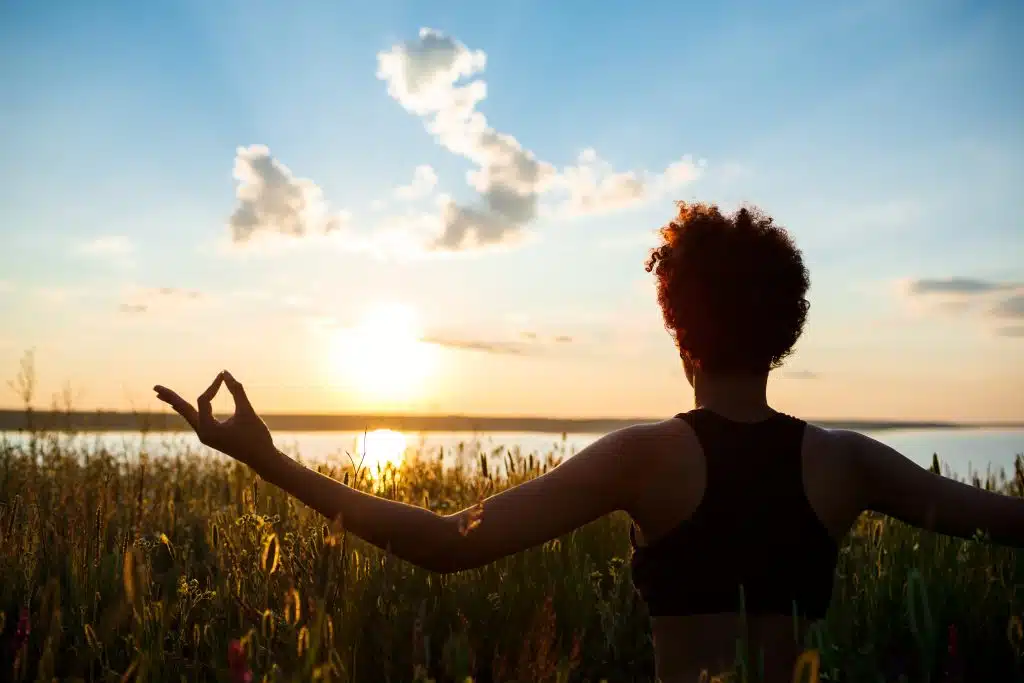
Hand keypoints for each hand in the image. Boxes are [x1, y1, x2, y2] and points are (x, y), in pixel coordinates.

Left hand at [154, 371, 278, 472]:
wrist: (262, 459)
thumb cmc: (256, 436)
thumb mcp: (247, 411)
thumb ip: (237, 391)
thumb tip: (225, 373)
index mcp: (208, 429)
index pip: (204, 400)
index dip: (213, 385)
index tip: (223, 376)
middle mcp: (203, 433)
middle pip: (183, 411)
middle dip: (170, 397)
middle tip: (154, 386)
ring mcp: (206, 435)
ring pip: (187, 415)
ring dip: (176, 403)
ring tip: (160, 394)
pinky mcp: (211, 436)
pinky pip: (196, 419)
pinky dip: (188, 410)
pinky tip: (179, 406)